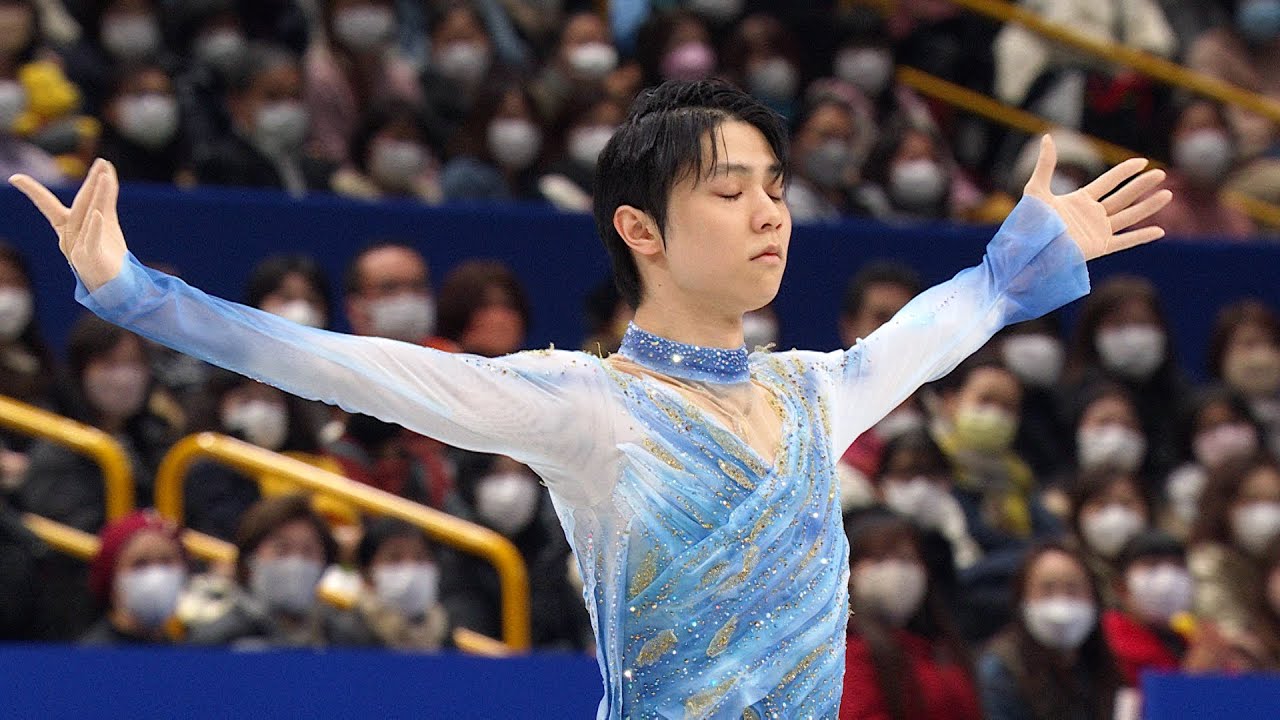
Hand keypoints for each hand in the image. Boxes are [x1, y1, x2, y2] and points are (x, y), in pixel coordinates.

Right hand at [9, 158, 126, 290]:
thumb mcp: (106, 221)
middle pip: (79, 205)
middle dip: (90, 183)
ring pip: (86, 217)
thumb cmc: (106, 251)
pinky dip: (94, 227)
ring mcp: (77, 248)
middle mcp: (68, 236)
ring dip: (97, 196)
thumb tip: (106, 172)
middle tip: (100, 163)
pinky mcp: (90, 259)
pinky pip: (91, 240)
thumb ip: (104, 198)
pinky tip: (97, 214)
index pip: (47, 205)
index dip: (33, 192)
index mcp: (66, 226)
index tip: (15, 179)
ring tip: (105, 177)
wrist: (114, 285)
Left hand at [1024, 135, 1171, 260]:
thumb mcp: (1036, 190)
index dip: (1124, 171)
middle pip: (1123, 197)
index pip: (1108, 182)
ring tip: (1167, 194)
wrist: (1028, 250)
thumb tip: (1048, 137)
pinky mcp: (1099, 248)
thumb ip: (1045, 165)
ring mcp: (1097, 232)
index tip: (1142, 161)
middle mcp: (1092, 215)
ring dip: (1148, 206)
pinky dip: (1141, 237)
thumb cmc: (1030, 222)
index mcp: (1080, 201)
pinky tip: (1160, 231)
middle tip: (1161, 173)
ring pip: (1129, 216)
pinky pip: (1124, 242)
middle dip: (1141, 185)